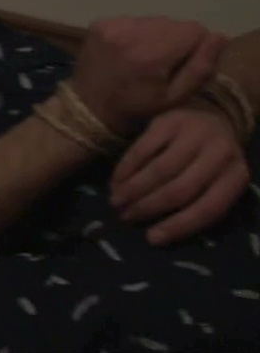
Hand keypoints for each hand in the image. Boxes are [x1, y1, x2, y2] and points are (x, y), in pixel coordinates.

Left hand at [69, 16, 226, 134]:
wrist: (88, 107)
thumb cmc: (136, 108)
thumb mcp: (174, 97)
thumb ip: (199, 68)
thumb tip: (218, 36)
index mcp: (151, 52)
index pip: (194, 30)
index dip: (196, 47)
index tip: (184, 64)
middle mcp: (131, 32)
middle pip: (174, 23)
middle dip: (176, 41)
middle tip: (163, 65)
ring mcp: (112, 25)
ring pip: (155, 20)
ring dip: (157, 36)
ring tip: (146, 59)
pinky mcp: (100, 22)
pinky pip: (134, 20)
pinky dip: (137, 33)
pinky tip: (130, 53)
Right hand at [110, 98, 250, 244]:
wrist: (211, 114)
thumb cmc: (211, 160)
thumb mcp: (217, 182)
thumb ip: (199, 204)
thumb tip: (156, 235)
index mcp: (236, 175)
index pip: (208, 208)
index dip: (179, 226)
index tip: (151, 238)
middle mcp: (220, 153)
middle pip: (179, 189)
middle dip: (149, 207)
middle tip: (125, 217)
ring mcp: (194, 133)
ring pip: (159, 170)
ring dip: (133, 190)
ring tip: (116, 202)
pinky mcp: (169, 119)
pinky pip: (143, 148)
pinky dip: (126, 168)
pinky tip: (116, 181)